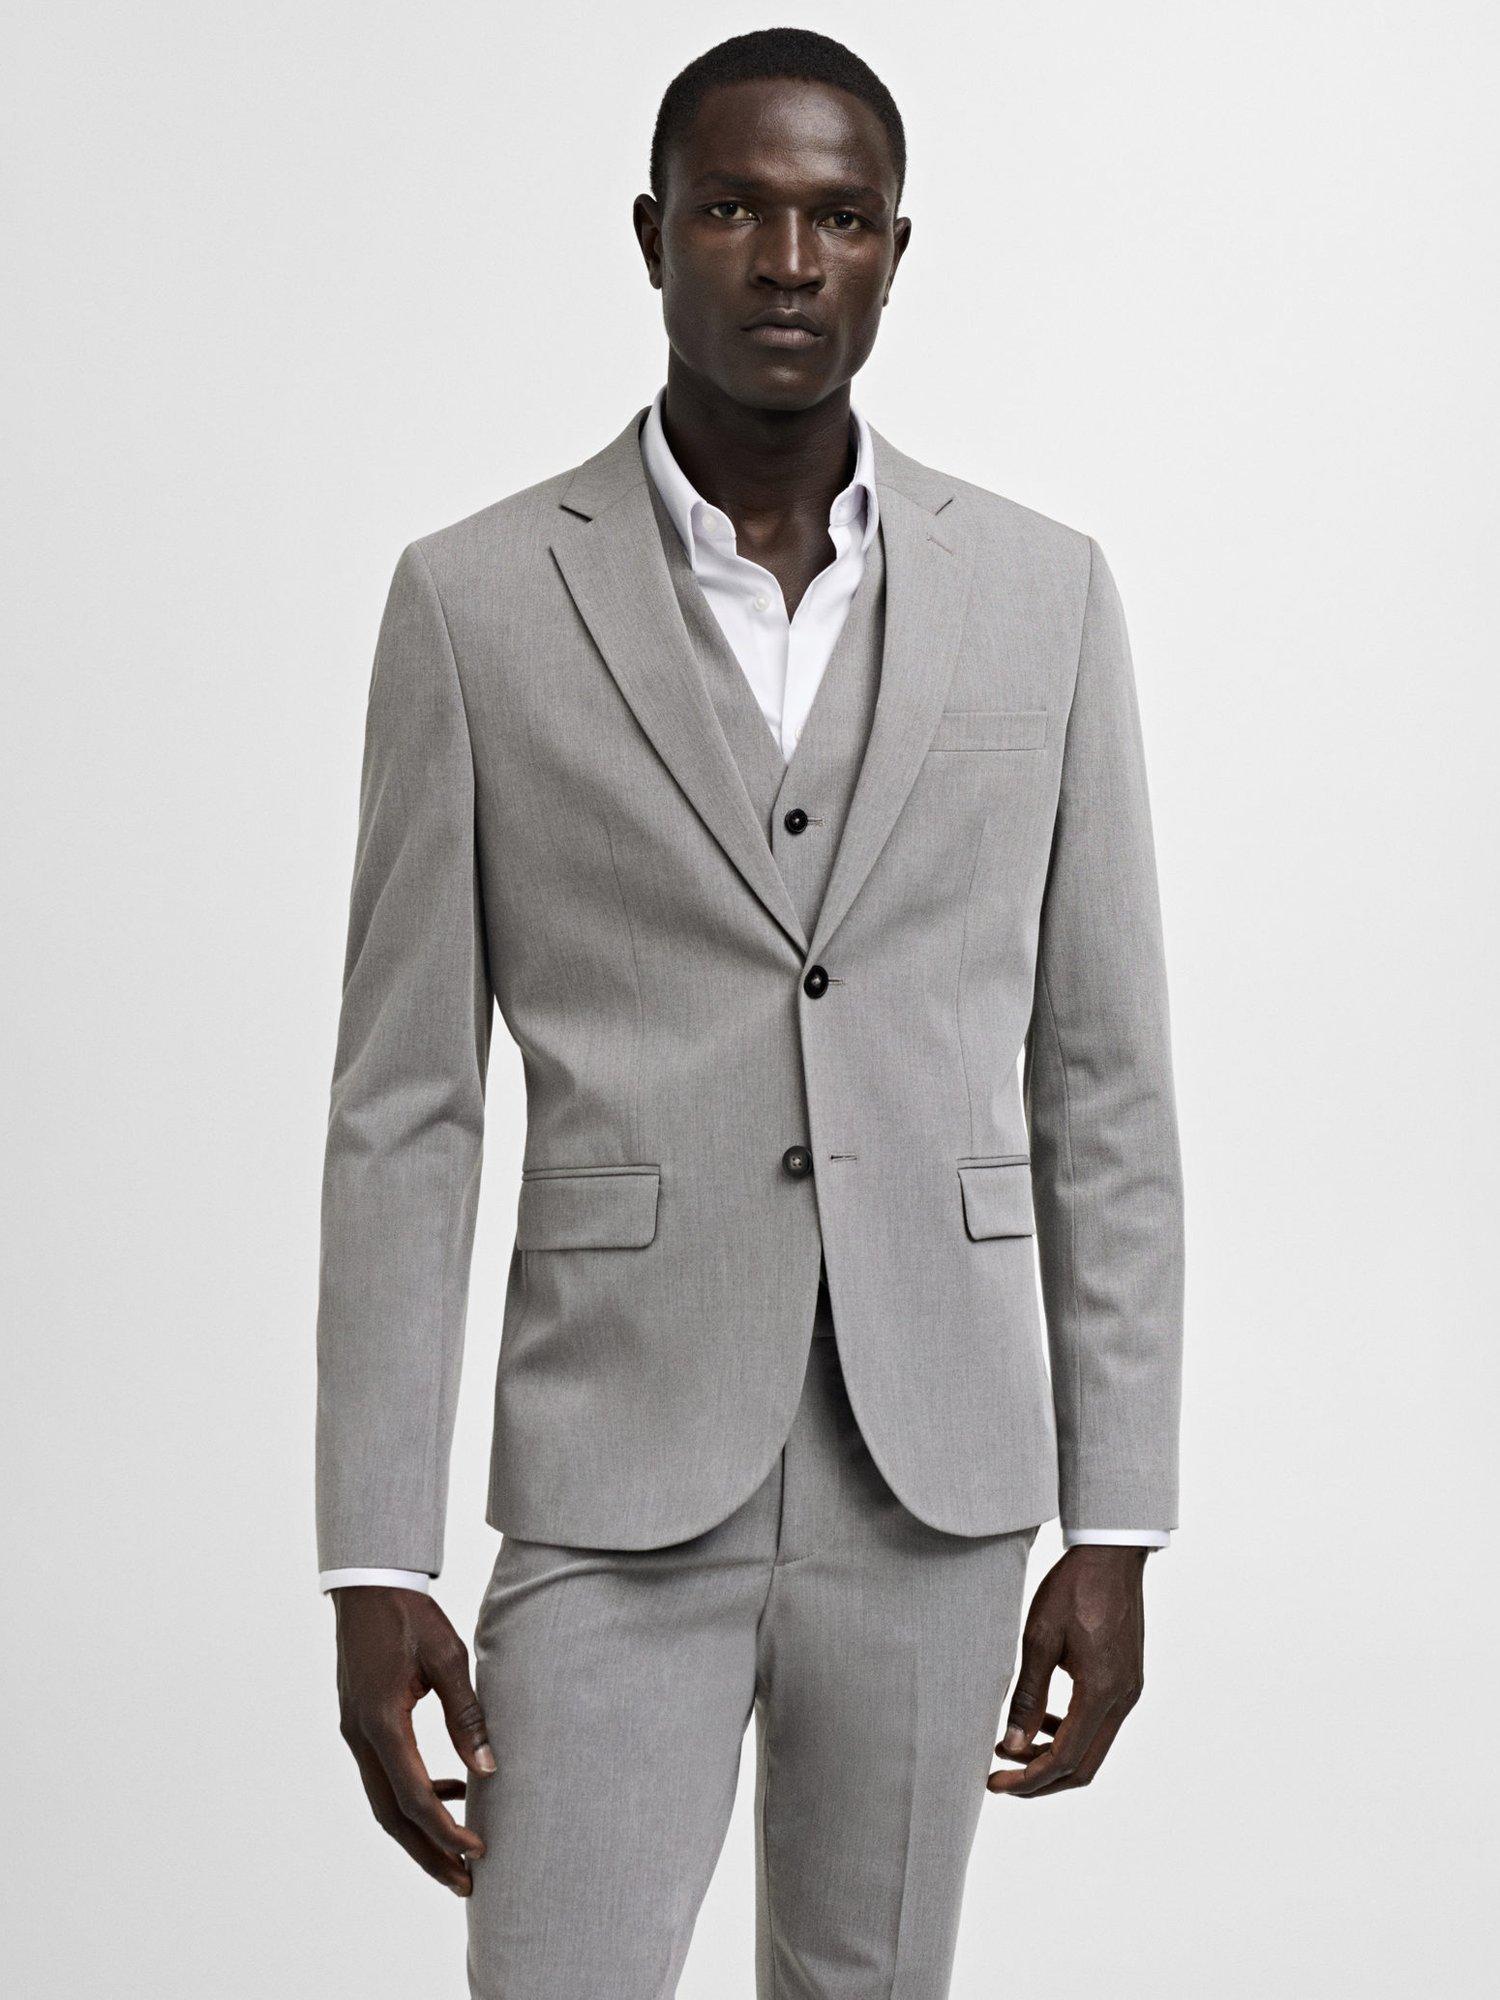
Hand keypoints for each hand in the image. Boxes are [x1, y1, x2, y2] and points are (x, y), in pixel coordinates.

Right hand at [333, 1585, 494, 1893]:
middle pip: (392, 1815)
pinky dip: (414, 1793)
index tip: (478, 1852)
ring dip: (419, 1830)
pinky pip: (385, 1774)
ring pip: (384, 1800)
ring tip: (459, 1850)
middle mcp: (361, 1736)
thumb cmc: (410, 1615)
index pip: (415, 1796)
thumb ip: (466, 1715)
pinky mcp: (360, 1724)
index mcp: (381, 1723)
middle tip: (465, 1884)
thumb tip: (489, 1768)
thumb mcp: (447, 1658)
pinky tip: (451, 1787)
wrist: (367, 1587)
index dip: (446, 1831)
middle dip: (428, 1853)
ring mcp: (355, 1732)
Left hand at [986, 1545, 1145, 1798]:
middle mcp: (1123, 1699)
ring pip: (1093, 1748)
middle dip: (1041, 1780)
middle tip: (1000, 1779)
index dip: (1029, 1779)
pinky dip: (1069, 1733)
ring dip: (1054, 1756)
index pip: (1065, 1758)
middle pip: (1084, 1767)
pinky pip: (1099, 1724)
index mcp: (1102, 1691)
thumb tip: (1012, 1746)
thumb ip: (1028, 1696)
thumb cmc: (1073, 1589)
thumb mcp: (1040, 1639)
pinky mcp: (1127, 1680)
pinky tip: (1041, 1719)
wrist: (1111, 1555)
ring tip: (1011, 1746)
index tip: (994, 1784)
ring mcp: (1129, 1691)